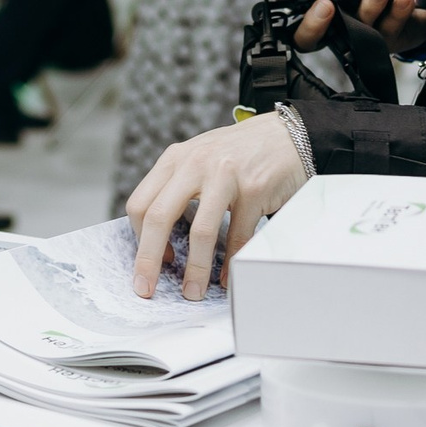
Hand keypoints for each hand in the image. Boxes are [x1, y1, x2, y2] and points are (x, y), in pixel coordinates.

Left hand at [126, 115, 310, 299]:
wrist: (286, 134)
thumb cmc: (239, 153)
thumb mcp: (198, 158)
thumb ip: (176, 185)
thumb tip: (156, 234)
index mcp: (175, 159)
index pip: (140, 204)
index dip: (139, 239)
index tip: (147, 263)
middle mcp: (195, 164)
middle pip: (159, 218)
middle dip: (149, 260)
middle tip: (146, 289)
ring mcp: (225, 176)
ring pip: (200, 232)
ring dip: (194, 269)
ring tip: (192, 292)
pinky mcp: (253, 189)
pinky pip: (237, 236)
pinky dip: (230, 263)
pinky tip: (226, 278)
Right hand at [274, 0, 425, 55]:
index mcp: (316, 4)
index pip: (288, 7)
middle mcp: (333, 26)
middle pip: (308, 39)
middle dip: (314, 24)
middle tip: (325, 4)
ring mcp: (358, 38)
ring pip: (355, 33)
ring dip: (368, 8)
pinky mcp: (386, 45)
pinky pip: (388, 33)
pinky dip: (397, 14)